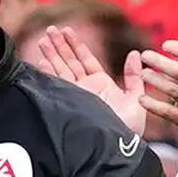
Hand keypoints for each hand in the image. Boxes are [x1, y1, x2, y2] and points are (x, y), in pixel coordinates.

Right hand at [30, 24, 147, 140]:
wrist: (116, 147)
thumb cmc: (129, 127)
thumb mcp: (136, 98)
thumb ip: (133, 76)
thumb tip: (135, 53)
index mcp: (101, 84)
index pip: (85, 60)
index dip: (76, 45)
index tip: (67, 31)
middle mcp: (85, 88)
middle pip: (69, 61)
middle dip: (59, 45)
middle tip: (50, 29)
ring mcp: (75, 95)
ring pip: (60, 70)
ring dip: (52, 54)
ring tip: (43, 39)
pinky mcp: (68, 103)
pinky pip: (56, 85)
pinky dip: (48, 73)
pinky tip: (41, 61)